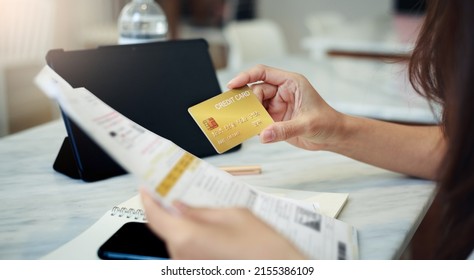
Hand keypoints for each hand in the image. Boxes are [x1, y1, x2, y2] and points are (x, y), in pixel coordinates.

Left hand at [140, 189, 305, 259]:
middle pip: (165, 229)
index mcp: (187, 237)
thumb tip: (181, 207)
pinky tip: (206, 231)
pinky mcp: (199, 272)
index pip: (155, 216)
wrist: (284, 271)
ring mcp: (191, 268)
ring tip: (197, 212)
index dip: (148, 200)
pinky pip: (188, 253)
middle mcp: (183, 256)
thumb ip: (201, 211)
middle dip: (168, 211)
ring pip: (176, 242)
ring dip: (181, 226)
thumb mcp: (233, 215)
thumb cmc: (264, 248)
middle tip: (174, 194)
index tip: (146, 189)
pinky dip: (191, 239)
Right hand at [227, 64, 344, 150]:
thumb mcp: (307, 124)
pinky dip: (253, 125)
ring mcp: (277, 105)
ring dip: (249, 114)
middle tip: (237, 112)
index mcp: (291, 83)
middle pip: (256, 91)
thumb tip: (263, 134)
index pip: (263, 73)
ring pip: (255, 106)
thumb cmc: (327, 122)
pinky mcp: (275, 119)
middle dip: (247, 102)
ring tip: (241, 122)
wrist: (334, 136)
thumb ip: (284, 130)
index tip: (232, 85)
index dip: (246, 76)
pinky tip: (248, 130)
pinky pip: (259, 120)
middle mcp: (282, 92)